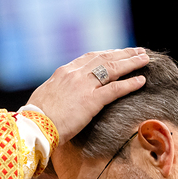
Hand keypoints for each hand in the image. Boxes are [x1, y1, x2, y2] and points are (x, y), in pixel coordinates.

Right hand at [27, 48, 147, 142]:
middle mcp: (75, 74)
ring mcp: (83, 86)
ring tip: (145, 60)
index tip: (117, 52)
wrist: (32, 127)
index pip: (89, 57)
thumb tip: (62, 93)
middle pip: (104, 58)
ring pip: (113, 69)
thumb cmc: (35, 117)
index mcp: (63, 72)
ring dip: (131, 63)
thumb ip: (58, 90)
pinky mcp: (91, 101)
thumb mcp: (45, 95)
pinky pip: (115, 89)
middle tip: (138, 51)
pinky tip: (141, 81)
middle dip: (123, 54)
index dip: (107, 54)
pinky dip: (130, 84)